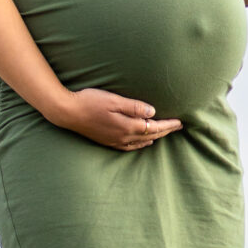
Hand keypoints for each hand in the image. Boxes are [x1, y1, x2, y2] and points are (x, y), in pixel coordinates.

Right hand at [56, 88, 182, 150]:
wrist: (68, 112)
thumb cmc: (90, 102)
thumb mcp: (114, 100)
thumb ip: (134, 107)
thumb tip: (153, 112)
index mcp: (127, 126)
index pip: (154, 127)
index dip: (168, 125)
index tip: (180, 122)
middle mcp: (123, 137)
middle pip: (150, 136)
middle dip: (165, 131)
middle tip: (178, 126)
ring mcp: (114, 141)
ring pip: (141, 142)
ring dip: (154, 137)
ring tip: (164, 133)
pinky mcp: (107, 142)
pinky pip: (129, 147)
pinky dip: (140, 144)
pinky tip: (142, 141)